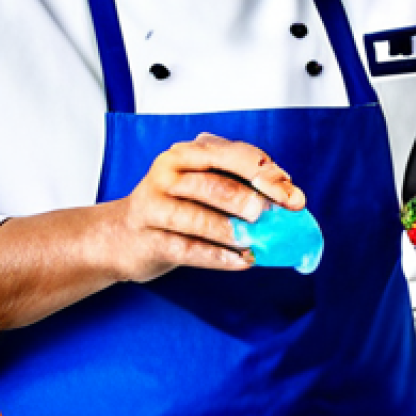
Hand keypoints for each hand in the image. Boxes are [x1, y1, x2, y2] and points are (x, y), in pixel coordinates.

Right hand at [107, 133, 305, 282]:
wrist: (122, 237)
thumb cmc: (174, 208)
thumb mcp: (202, 185)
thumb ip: (240, 185)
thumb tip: (287, 198)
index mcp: (188, 154)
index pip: (232, 155)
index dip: (266, 174)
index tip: (293, 196)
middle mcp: (168, 173)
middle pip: (213, 184)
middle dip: (248, 200)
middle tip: (272, 216)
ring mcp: (154, 206)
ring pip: (196, 218)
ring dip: (231, 231)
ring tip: (257, 242)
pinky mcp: (149, 240)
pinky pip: (187, 248)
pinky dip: (217, 257)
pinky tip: (242, 261)